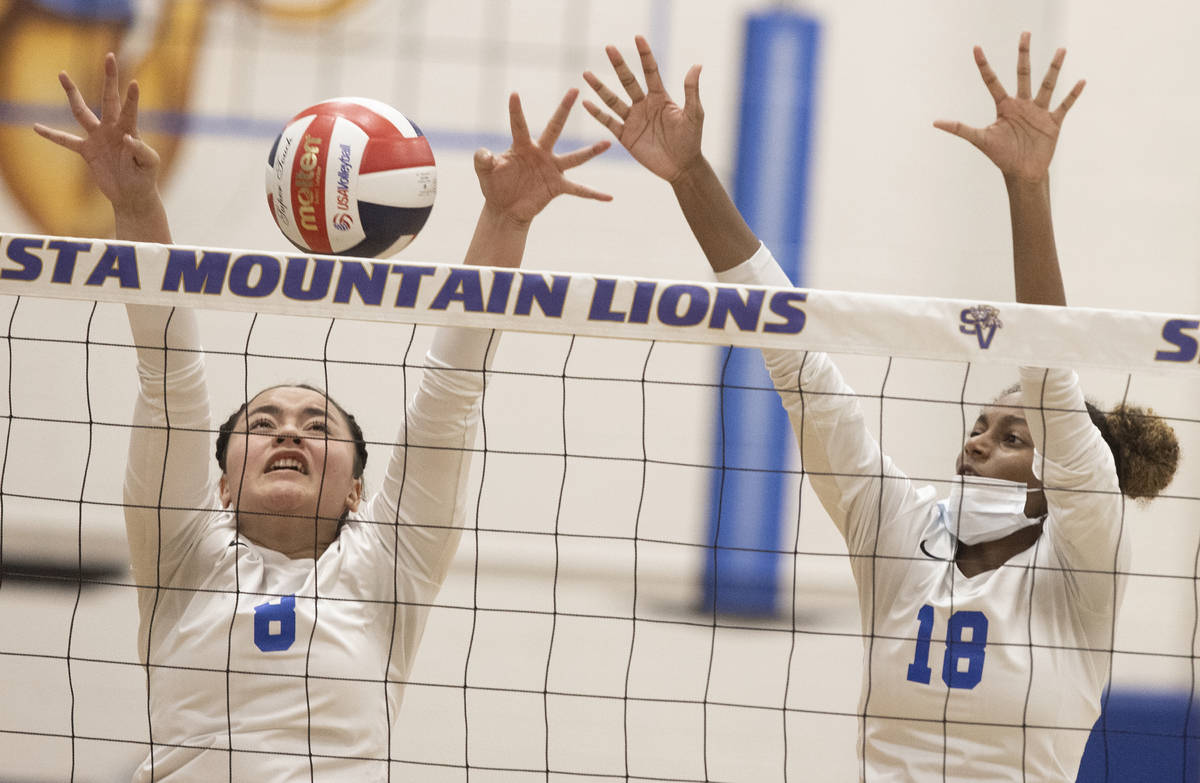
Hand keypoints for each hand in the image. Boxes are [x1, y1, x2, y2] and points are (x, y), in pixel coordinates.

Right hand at [33, 52, 161, 215]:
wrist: (133, 195)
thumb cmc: (145, 178)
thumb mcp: (149, 165)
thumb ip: (142, 151)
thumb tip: (127, 138)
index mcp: (130, 131)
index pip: (130, 110)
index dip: (132, 98)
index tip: (134, 83)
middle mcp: (113, 129)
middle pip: (108, 99)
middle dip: (109, 78)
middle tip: (110, 56)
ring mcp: (98, 138)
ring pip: (81, 111)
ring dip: (72, 94)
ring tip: (62, 73)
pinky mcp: (87, 151)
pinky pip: (66, 141)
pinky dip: (51, 135)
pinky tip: (36, 127)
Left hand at [474, 89, 610, 224]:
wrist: (504, 208)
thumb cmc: (495, 186)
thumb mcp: (484, 173)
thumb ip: (482, 160)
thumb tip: (484, 153)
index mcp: (522, 146)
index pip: (519, 125)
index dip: (516, 111)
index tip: (514, 94)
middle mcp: (541, 152)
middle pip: (555, 128)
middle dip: (564, 109)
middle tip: (574, 90)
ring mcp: (552, 169)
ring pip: (575, 157)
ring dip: (591, 151)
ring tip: (608, 143)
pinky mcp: (558, 186)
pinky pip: (579, 190)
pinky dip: (594, 194)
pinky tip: (609, 197)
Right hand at [583, 35, 702, 182]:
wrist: (682, 167)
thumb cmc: (691, 139)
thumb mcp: (694, 114)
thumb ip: (692, 91)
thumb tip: (696, 65)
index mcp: (660, 98)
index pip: (650, 71)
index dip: (645, 55)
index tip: (638, 37)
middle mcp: (644, 105)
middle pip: (628, 81)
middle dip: (619, 65)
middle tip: (609, 48)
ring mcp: (633, 120)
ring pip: (613, 100)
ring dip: (600, 88)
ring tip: (586, 74)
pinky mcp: (626, 136)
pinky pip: (609, 122)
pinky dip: (597, 114)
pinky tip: (586, 103)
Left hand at [934, 32, 1083, 182]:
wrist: (1022, 173)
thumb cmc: (1001, 156)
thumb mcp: (980, 139)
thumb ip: (960, 129)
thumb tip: (935, 122)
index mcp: (1004, 106)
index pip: (992, 81)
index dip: (983, 65)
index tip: (975, 48)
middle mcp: (1022, 104)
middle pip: (1023, 74)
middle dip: (1023, 54)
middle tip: (1025, 33)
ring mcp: (1038, 111)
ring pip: (1047, 85)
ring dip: (1054, 68)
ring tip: (1061, 50)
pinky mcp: (1053, 122)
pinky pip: (1064, 105)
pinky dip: (1073, 95)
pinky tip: (1081, 81)